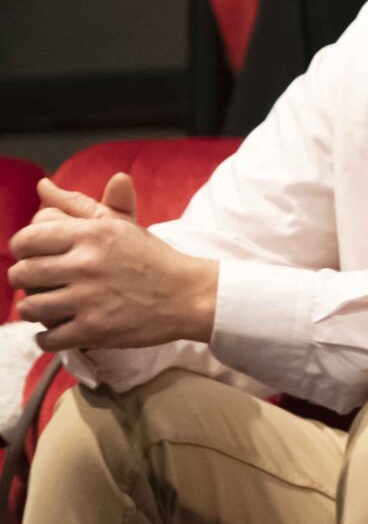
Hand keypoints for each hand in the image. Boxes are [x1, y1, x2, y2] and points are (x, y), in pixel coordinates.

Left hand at [9, 175, 216, 351]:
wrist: (188, 295)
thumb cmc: (152, 258)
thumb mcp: (120, 224)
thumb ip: (78, 204)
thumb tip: (43, 186)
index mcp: (92, 233)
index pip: (27, 238)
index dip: (23, 248)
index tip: (34, 255)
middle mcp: (87, 263)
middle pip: (22, 273)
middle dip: (26, 279)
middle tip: (41, 282)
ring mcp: (89, 299)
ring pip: (30, 307)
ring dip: (35, 309)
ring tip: (50, 306)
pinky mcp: (94, 330)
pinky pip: (48, 338)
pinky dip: (48, 337)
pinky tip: (61, 328)